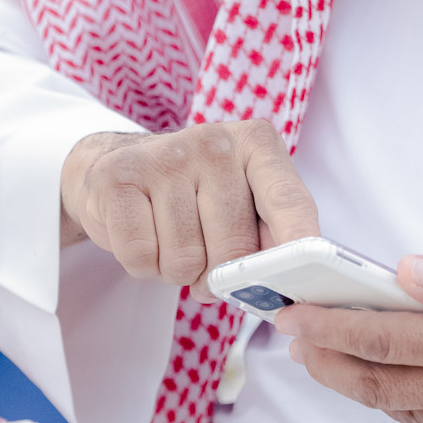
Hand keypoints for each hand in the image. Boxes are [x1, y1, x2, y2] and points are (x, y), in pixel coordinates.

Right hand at [59, 121, 317, 293]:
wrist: (117, 165)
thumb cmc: (193, 193)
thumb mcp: (242, 199)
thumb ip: (270, 232)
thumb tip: (284, 281)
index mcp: (256, 143)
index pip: (287, 200)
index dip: (298, 241)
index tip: (304, 274)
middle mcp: (214, 141)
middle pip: (233, 247)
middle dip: (218, 276)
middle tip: (205, 259)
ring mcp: (164, 156)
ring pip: (184, 261)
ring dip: (176, 271)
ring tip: (169, 238)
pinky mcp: (117, 177)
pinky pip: (141, 257)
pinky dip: (143, 266)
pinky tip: (144, 235)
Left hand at [277, 247, 422, 422]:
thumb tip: (402, 275)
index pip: (379, 338)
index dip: (327, 329)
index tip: (292, 319)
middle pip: (379, 384)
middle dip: (329, 363)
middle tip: (298, 345)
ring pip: (407, 413)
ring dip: (365, 389)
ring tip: (339, 363)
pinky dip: (411, 415)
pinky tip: (401, 396)